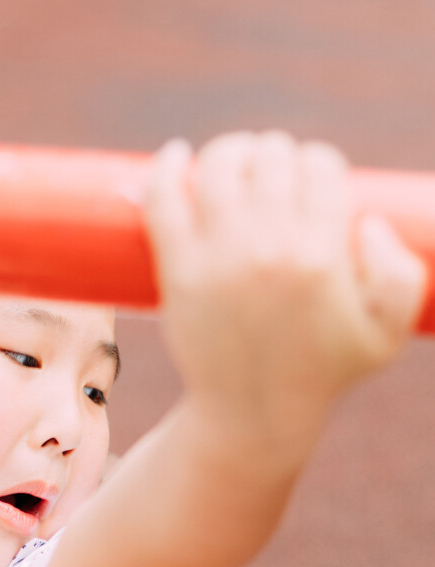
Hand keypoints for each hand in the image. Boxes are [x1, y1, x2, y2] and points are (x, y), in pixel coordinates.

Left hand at [144, 132, 426, 454]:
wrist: (252, 414)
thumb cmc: (321, 369)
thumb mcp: (385, 333)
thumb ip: (403, 276)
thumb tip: (366, 224)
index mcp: (321, 257)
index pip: (320, 168)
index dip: (318, 163)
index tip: (309, 180)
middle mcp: (269, 251)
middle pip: (270, 158)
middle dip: (275, 154)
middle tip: (270, 173)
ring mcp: (218, 260)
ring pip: (219, 168)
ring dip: (228, 151)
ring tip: (233, 161)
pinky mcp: (178, 272)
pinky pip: (164, 201)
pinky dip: (164, 169)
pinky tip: (173, 154)